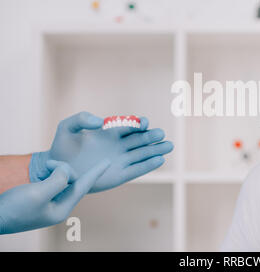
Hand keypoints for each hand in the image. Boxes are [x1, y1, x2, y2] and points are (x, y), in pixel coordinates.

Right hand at [0, 159, 109, 233]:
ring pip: (59, 179)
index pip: (83, 186)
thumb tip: (67, 172)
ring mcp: (48, 203)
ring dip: (54, 171)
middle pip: (71, 181)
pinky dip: (49, 174)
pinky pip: (50, 182)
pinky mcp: (38, 198)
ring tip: (41, 174)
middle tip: (49, 165)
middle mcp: (57, 207)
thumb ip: (58, 180)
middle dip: (63, 169)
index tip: (108, 162)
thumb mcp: (39, 193)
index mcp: (61, 209)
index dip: (95, 172)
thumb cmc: (12, 209)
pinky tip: (44, 173)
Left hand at [29, 111, 173, 192]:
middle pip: (140, 140)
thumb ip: (81, 118)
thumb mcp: (67, 127)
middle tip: (161, 134)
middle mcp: (118, 146)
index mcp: (110, 133)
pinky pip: (136, 170)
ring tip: (169, 146)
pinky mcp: (119, 176)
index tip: (144, 122)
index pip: (129, 126)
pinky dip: (148, 166)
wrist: (56, 170)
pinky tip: (160, 160)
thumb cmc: (62, 147)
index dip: (138, 124)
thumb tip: (100, 121)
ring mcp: (120, 161)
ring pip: (142, 154)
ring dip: (156, 150)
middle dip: (152, 136)